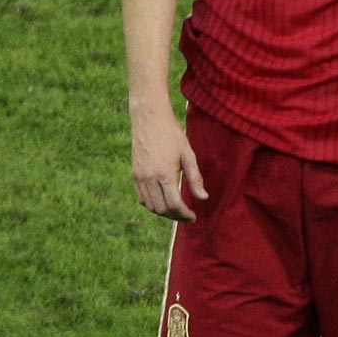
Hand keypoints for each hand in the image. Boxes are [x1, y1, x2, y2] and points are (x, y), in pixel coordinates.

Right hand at [131, 105, 205, 221]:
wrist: (149, 119)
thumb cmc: (172, 135)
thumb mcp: (188, 155)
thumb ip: (195, 178)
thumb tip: (203, 198)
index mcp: (164, 174)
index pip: (174, 204)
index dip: (184, 214)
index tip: (193, 217)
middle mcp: (149, 178)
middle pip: (161, 209)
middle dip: (175, 216)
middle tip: (187, 216)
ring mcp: (139, 177)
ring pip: (150, 206)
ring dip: (164, 212)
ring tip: (177, 211)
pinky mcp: (134, 174)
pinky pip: (141, 198)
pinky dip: (152, 205)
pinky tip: (163, 202)